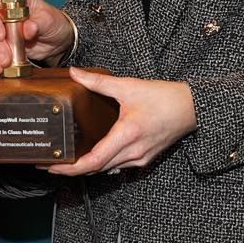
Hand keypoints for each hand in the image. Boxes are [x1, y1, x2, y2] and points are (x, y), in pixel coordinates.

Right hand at [0, 0, 74, 73]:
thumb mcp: (49, 20)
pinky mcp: (4, 43)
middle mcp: (4, 11)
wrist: (59, 40)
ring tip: (2, 67)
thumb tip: (28, 29)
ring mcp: (3, 27)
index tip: (1, 35)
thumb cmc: (55, 22)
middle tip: (5, 58)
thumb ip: (38, 23)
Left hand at [48, 68, 195, 175]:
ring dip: (87, 166)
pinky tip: (92, 154)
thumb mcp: (129, 86)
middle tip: (52, 162)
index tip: (52, 167)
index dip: (70, 168)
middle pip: (96, 169)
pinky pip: (118, 166)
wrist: (192, 108)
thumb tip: (75, 73)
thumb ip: (99, 82)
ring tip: (67, 159)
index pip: (93, 162)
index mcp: (127, 135)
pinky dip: (102, 163)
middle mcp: (133, 152)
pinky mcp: (144, 159)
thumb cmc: (165, 98)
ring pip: (107, 169)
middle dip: (72, 168)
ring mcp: (140, 158)